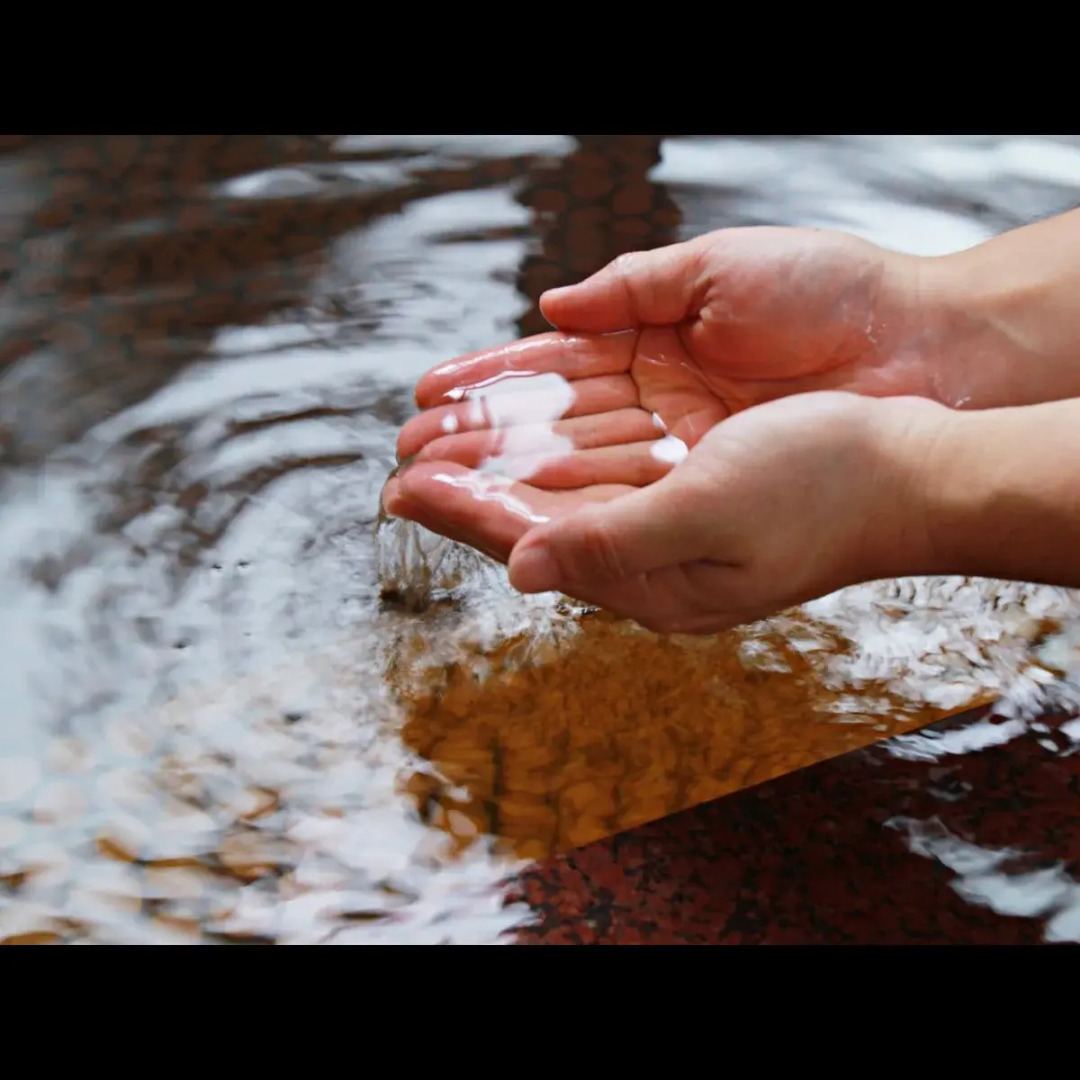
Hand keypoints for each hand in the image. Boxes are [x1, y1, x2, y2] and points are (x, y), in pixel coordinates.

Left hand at [386, 391, 948, 632]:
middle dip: (470, 491)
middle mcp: (653, 563)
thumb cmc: (823, 489)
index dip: (464, 513)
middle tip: (403, 465)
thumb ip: (611, 543)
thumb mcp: (710, 512)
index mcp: (652, 582)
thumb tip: (521, 569)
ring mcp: (673, 529)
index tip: (401, 487)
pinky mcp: (693, 494)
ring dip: (506, 466)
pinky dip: (559, 452)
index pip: (533, 544)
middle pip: (537, 523)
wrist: (911, 471)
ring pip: (565, 496)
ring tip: (450, 445)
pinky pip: (605, 474)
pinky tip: (531, 437)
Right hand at [395, 225, 946, 473]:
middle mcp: (659, 410)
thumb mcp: (716, 271)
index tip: (426, 394)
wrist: (919, 348)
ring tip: (427, 489)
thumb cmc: (827, 294)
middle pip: (548, 431)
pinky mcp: (707, 495)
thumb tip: (548, 309)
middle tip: (404, 458)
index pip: (552, 374)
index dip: (489, 386)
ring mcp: (681, 457)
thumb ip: (629, 291)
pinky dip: (557, 508)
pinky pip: (616, 504)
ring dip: (498, 482)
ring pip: (570, 472)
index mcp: (655, 346)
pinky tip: (499, 510)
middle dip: (475, 444)